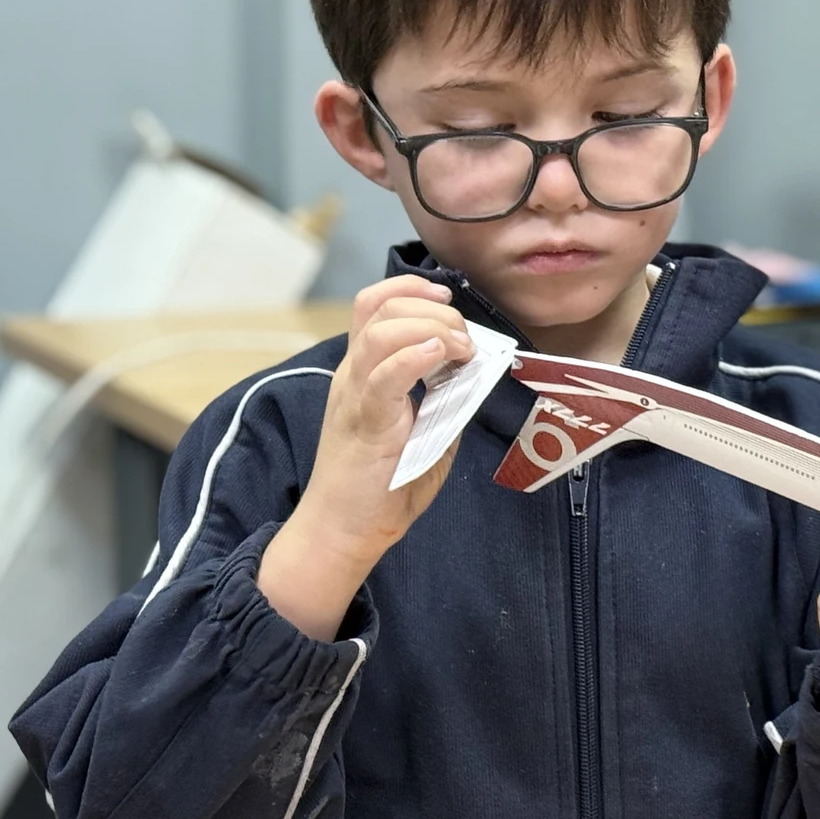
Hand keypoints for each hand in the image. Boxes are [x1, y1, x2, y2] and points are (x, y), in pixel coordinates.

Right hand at [260, 275, 473, 639]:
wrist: (343, 530)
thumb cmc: (381, 489)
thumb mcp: (424, 434)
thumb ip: (444, 403)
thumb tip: (476, 379)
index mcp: (363, 372)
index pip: (374, 304)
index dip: (411, 288)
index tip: (447, 297)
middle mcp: (353, 374)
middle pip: (382, 307)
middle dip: (433, 308)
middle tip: (464, 337)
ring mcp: (354, 395)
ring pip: (381, 330)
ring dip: (430, 327)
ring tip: (460, 349)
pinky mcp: (364, 421)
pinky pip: (384, 375)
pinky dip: (414, 356)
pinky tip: (438, 355)